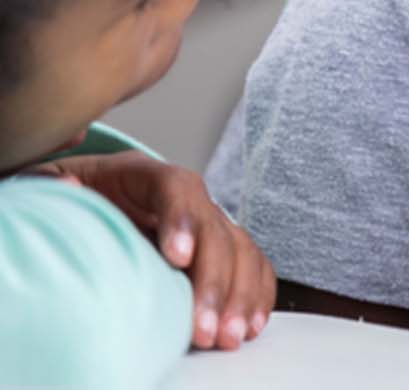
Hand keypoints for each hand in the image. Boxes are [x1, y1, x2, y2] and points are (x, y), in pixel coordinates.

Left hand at [28, 152, 275, 349]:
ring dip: (240, 295)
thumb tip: (67, 189)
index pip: (177, 188)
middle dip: (214, 281)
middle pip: (216, 229)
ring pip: (241, 250)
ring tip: (228, 337)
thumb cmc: (71, 196)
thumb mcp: (49, 180)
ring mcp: (206, 223)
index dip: (183, 221)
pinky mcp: (218, 249)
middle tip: (203, 327)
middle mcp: (185, 198)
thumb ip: (50, 182)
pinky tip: (249, 324)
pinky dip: (256, 294)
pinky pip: (251, 265)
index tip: (178, 259)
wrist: (89, 201)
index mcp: (144, 176)